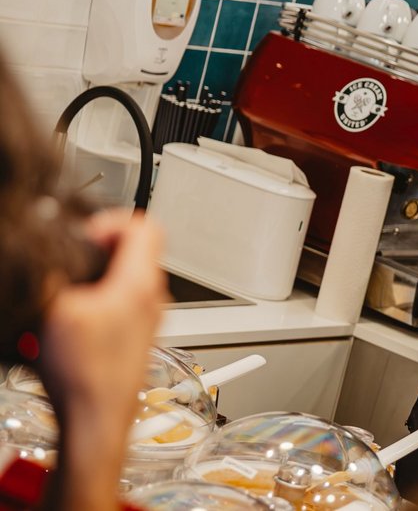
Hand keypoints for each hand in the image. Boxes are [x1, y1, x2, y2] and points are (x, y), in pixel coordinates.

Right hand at [35, 213, 167, 510]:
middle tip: (67, 263)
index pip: (144, 225)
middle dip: (93, 251)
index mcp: (140, 282)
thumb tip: (42, 251)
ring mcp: (145, 318)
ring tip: (62, 295)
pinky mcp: (133, 336)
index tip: (81, 235)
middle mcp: (151, 297)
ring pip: (120, 279)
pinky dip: (90, 304)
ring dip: (89, 280)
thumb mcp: (55, 310)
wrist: (97, 420)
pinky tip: (64, 323)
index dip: (109, 221)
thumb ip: (51, 273)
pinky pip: (115, 304)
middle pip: (131, 250)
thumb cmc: (87, 375)